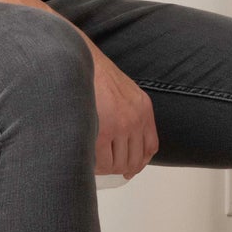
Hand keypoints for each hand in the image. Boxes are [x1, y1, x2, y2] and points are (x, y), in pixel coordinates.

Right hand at [87, 40, 157, 178]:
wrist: (81, 62)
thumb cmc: (97, 75)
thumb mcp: (126, 91)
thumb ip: (131, 112)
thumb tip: (126, 140)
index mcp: (143, 108)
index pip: (150, 147)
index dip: (140, 163)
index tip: (130, 169)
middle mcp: (135, 119)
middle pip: (134, 159)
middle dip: (122, 168)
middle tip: (109, 168)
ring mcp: (119, 126)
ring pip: (118, 163)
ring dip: (107, 168)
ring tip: (96, 164)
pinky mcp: (100, 131)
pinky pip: (102, 161)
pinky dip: (97, 167)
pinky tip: (91, 163)